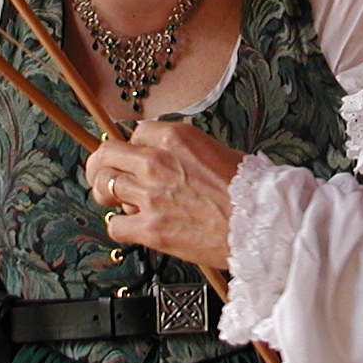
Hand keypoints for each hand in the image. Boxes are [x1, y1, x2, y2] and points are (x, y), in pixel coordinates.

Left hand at [84, 121, 243, 267]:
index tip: (134, 157)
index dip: (134, 147)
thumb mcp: (217, 151)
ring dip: (107, 195)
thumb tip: (167, 159)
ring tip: (115, 202)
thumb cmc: (249, 191)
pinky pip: (114, 225)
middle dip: (101, 164)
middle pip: (107, 154)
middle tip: (102, 174)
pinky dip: (120, 226)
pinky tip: (131, 226)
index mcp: (174, 137)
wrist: (261, 224)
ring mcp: (149, 195)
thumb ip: (184, 152)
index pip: (135, 133)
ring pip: (103, 187)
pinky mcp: (150, 228)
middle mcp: (156, 162)